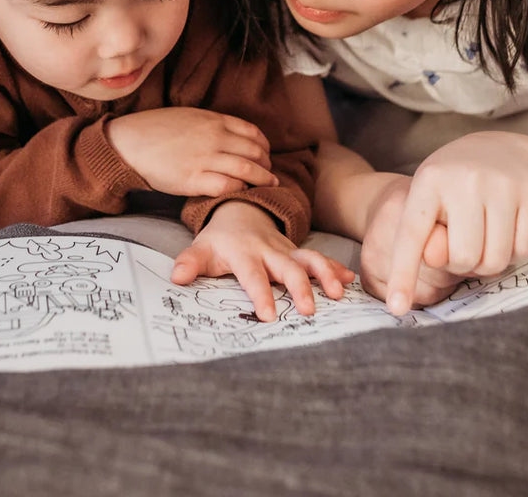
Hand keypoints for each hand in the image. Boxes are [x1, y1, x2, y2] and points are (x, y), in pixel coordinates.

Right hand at [107, 107, 276, 196]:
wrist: (130, 142)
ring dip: (261, 178)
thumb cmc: (156, 128)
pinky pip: (227, 186)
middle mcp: (214, 138)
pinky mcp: (194, 180)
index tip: (266, 154)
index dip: (264, 146)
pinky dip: (240, 189)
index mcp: (214, 121)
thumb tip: (230, 133)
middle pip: (255, 152)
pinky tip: (242, 191)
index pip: (252, 133)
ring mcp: (205, 159)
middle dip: (267, 164)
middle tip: (270, 172)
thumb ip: (212, 124)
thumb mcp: (190, 116)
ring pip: (247, 169)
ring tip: (267, 184)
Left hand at [171, 201, 355, 321]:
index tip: (268, 315)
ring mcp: (287, 250)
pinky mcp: (299, 252)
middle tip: (309, 310)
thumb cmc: (219, 240)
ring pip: (310, 259)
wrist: (240, 211)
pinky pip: (321, 258)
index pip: (252, 275)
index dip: (260, 294)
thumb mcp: (200, 249)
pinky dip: (336, 268)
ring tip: (338, 292)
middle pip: (288, 267)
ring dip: (325, 274)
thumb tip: (176, 277)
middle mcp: (269, 251)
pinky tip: (351, 280)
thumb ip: (189, 263)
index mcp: (244, 253)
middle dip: (300, 287)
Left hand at [379, 135, 527, 314]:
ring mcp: (502, 183)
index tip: (396, 308)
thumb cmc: (452, 186)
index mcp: (429, 180)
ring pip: (496, 261)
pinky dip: (513, 252)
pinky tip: (505, 231)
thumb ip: (423, 237)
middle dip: (461, 265)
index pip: (412, 235)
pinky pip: (523, 250)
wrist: (497, 151)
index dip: (403, 274)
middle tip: (462, 247)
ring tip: (482, 240)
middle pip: (462, 258)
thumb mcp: (428, 200)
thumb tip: (436, 261)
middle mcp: (465, 178)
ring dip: (488, 263)